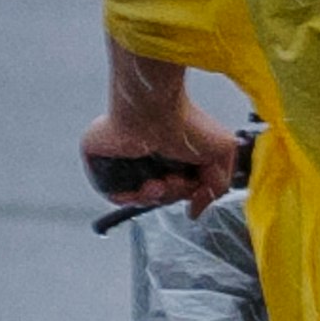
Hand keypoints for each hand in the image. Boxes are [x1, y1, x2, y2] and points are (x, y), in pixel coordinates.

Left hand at [85, 44, 239, 214]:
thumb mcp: (221, 154)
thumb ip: (216, 187)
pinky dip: (126, 196)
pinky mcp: (98, 159)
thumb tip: (195, 211)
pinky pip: (109, 191)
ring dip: (152, 197)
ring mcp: (121, 158)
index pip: (173, 188)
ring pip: (134, 197)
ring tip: (159, 182)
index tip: (192, 187)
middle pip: (156, 196)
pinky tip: (141, 186)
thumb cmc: (187, 123)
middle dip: (170, 195)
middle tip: (173, 180)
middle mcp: (145, 156)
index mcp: (169, 152)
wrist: (154, 110)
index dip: (182, 193)